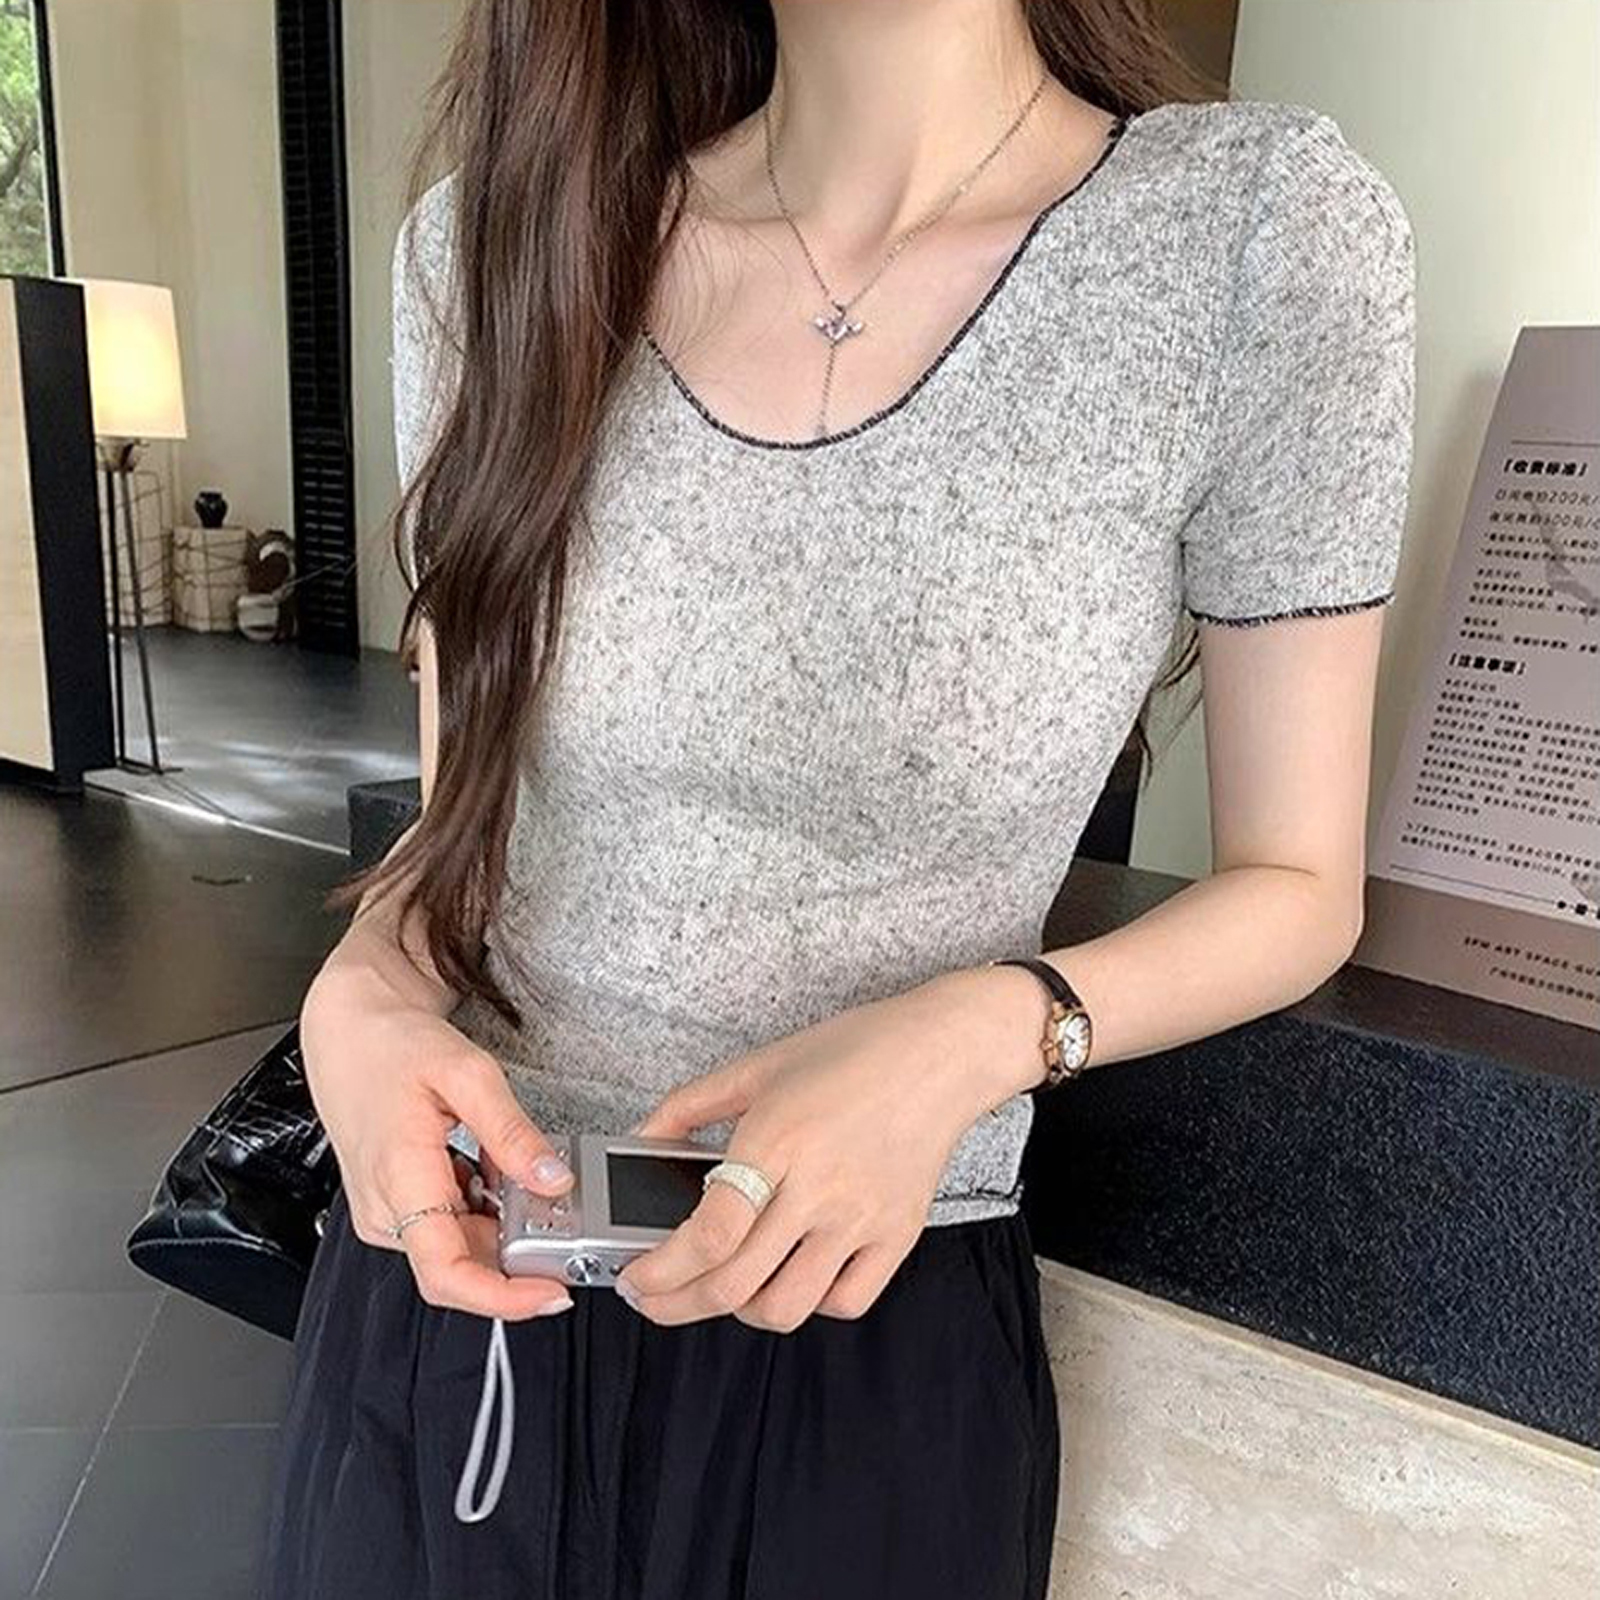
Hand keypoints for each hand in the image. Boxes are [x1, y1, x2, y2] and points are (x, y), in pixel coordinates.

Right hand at [300, 970, 576, 1319]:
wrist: (349, 1032)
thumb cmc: (394, 1046)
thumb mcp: (469, 1074)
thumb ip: (513, 1133)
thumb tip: (553, 1180)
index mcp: (400, 1180)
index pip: (448, 1273)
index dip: (503, 1298)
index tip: (551, 1293)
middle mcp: (385, 1210)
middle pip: (463, 1265)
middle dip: (517, 1251)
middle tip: (557, 1210)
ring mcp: (385, 1213)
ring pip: (459, 1247)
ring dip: (501, 1225)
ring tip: (517, 1171)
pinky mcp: (392, 1208)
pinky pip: (447, 1229)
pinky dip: (482, 1210)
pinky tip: (492, 1171)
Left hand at [614, 968, 1033, 1330]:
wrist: (942, 1052)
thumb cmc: (854, 1051)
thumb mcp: (760, 1065)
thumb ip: (691, 1104)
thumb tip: (640, 1140)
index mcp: (776, 1139)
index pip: (709, 1234)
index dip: (661, 1270)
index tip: (636, 1277)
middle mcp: (818, 1187)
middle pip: (735, 1283)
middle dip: (677, 1305)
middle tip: (655, 1299)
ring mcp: (862, 1218)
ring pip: (787, 1306)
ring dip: (740, 1310)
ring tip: (723, 1288)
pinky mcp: (898, 1236)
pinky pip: (845, 1301)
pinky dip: (809, 1304)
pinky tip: (791, 1276)